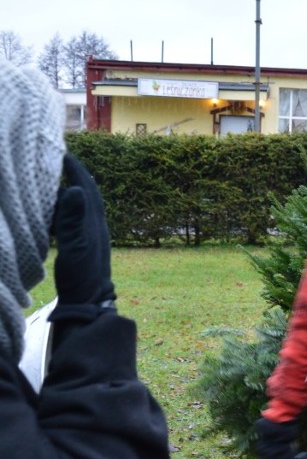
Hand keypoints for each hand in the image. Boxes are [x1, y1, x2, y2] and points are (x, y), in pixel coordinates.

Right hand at [50, 155, 115, 322]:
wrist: (89, 305)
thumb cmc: (80, 278)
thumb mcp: (73, 248)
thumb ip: (72, 220)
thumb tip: (74, 190)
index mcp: (94, 223)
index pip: (86, 188)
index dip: (76, 169)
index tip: (63, 153)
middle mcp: (97, 227)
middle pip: (88, 193)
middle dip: (76, 175)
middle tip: (61, 160)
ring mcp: (93, 237)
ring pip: (83, 206)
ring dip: (72, 190)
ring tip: (58, 179)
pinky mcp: (88, 247)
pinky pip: (78, 219)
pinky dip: (68, 209)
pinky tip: (59, 212)